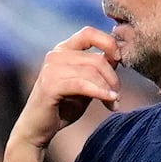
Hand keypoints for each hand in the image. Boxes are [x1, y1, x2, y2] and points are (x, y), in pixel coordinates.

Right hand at [12, 28, 119, 149]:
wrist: (39, 129)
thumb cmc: (64, 106)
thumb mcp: (86, 84)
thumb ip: (98, 69)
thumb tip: (119, 55)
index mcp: (64, 49)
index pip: (89, 33)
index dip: (109, 43)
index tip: (121, 60)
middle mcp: (56, 55)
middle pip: (96, 59)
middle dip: (113, 78)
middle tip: (118, 95)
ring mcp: (51, 68)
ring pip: (91, 72)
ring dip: (108, 89)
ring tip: (113, 102)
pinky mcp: (50, 84)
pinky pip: (82, 84)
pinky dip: (100, 92)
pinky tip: (110, 101)